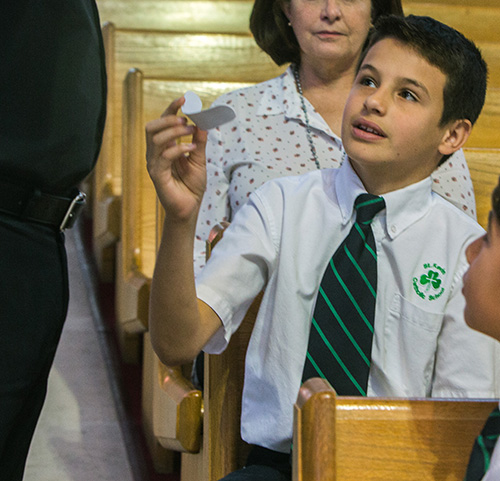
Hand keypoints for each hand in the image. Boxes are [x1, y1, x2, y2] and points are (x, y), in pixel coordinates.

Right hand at [146, 96, 207, 220]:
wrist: (189, 208)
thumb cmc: (191, 185)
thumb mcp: (199, 160)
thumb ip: (200, 142)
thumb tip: (203, 123)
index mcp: (164, 147)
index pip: (162, 122)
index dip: (171, 108)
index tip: (184, 98)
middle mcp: (155, 153)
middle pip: (152, 127)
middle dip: (169, 118)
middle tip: (186, 119)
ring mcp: (154, 163)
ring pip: (155, 139)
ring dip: (175, 131)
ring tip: (191, 132)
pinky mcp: (157, 175)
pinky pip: (163, 156)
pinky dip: (178, 149)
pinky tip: (191, 149)